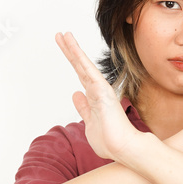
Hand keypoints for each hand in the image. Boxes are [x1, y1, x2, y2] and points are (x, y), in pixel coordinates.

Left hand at [54, 31, 143, 161]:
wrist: (122, 148)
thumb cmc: (109, 141)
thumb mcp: (89, 123)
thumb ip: (83, 108)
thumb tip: (76, 93)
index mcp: (93, 98)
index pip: (81, 76)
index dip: (73, 62)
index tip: (66, 50)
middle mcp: (97, 90)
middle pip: (80, 66)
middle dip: (70, 51)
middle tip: (60, 36)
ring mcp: (100, 89)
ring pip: (83, 64)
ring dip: (72, 49)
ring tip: (63, 35)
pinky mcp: (102, 90)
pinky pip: (88, 69)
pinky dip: (79, 56)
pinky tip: (71, 45)